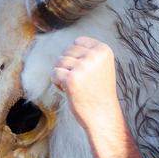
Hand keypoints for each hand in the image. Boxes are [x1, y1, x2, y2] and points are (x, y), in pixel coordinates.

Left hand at [51, 37, 125, 153]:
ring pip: (59, 62)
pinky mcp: (71, 79)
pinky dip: (57, 83)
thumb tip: (69, 43)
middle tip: (80, 81)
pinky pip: (54, 73)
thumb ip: (88, 53)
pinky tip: (67, 91)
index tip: (86, 71)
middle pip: (67, 51)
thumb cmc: (99, 92)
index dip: (77, 57)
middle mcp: (94, 56)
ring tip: (75, 86)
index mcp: (103, 50)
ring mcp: (83, 67)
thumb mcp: (100, 66)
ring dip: (62, 74)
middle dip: (68, 65)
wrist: (103, 116)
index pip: (78, 41)